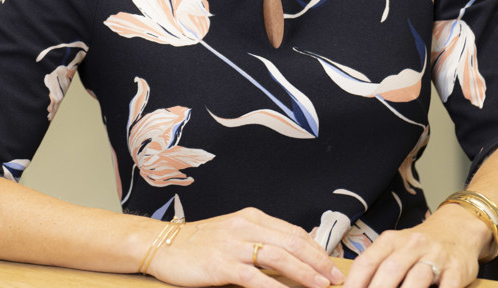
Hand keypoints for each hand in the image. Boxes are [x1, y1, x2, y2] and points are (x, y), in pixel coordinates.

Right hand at [146, 207, 345, 287]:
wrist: (163, 244)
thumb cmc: (199, 242)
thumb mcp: (233, 231)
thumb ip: (260, 237)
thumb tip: (293, 251)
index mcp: (251, 217)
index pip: (293, 232)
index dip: (317, 250)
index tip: (331, 266)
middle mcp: (244, 227)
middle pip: (292, 243)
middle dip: (318, 263)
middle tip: (335, 280)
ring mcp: (232, 246)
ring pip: (279, 258)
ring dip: (305, 274)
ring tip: (321, 287)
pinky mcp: (221, 265)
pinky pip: (255, 278)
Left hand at [341, 206, 487, 287]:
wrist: (458, 228)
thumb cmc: (419, 246)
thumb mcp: (395, 247)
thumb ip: (377, 266)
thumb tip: (354, 287)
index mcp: (391, 240)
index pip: (367, 261)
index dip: (355, 282)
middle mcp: (413, 245)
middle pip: (390, 270)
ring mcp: (436, 256)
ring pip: (417, 278)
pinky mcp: (457, 269)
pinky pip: (447, 286)